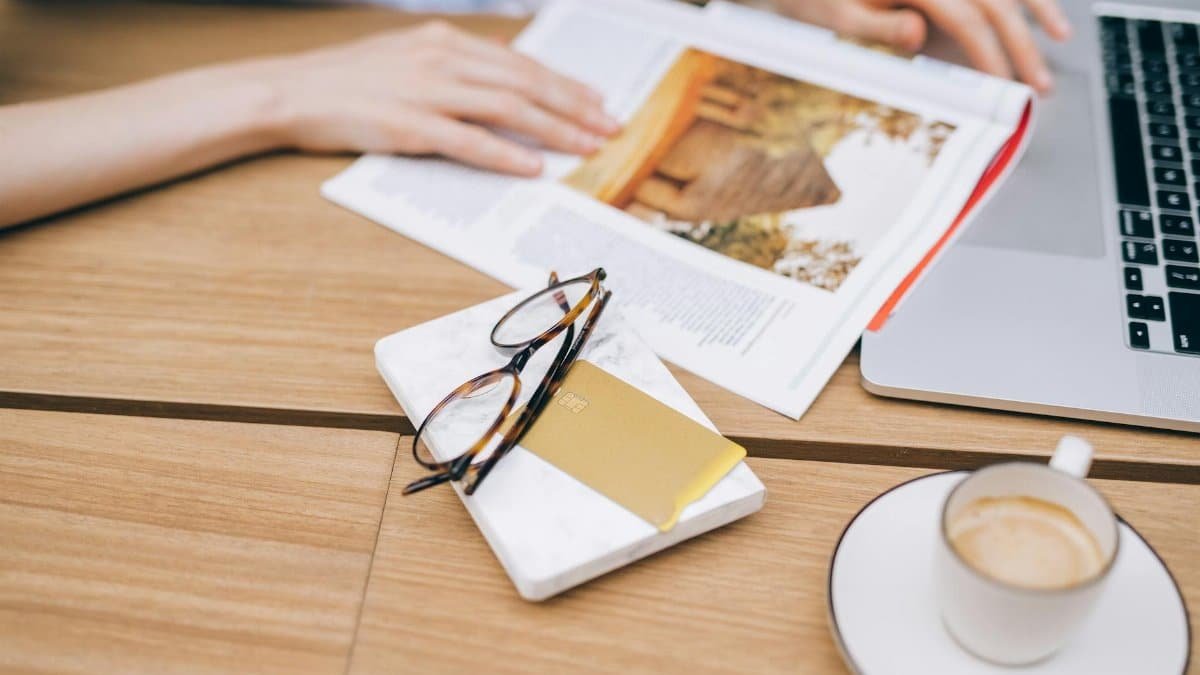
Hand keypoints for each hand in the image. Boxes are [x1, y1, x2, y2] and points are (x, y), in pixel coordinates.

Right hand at [254, 21, 618, 175]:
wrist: (291, 90)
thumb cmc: (348, 79)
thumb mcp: (408, 54)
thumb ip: (456, 61)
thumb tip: (500, 60)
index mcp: (445, 40)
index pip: (520, 63)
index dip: (564, 84)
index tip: (596, 101)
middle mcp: (442, 58)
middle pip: (525, 83)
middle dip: (574, 107)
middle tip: (609, 127)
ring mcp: (426, 90)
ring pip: (507, 108)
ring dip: (554, 129)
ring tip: (587, 146)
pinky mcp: (408, 124)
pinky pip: (467, 140)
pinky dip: (504, 153)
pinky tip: (532, 166)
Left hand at [774, 0, 1071, 92]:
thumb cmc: (819, 1)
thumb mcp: (838, 19)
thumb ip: (878, 26)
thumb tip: (917, 32)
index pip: (967, 16)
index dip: (990, 51)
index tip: (1005, 83)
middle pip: (994, 1)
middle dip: (1022, 43)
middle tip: (1041, 85)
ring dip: (1036, 7)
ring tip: (1060, 37)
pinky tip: (1042, 10)